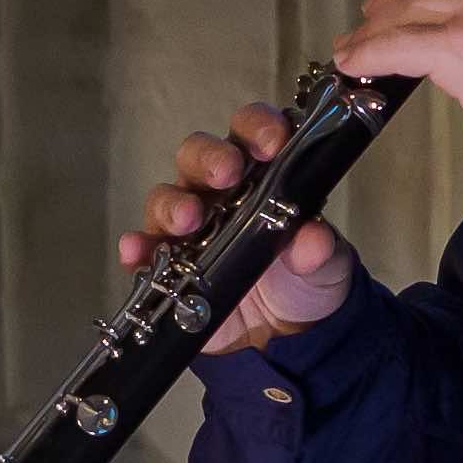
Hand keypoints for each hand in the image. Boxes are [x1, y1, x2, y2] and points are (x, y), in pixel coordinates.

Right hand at [128, 104, 359, 356]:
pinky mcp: (167, 264)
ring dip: (173, 204)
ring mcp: (190, 226)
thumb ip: (321, 249)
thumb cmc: (306, 279)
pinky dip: (137, 247)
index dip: (258, 126)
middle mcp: (219, 190)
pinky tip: (135, 251)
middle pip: (198, 154)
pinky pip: (144, 250)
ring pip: (166, 197)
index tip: (272, 142)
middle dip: (210, 158)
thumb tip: (313, 241)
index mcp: (261, 172)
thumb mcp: (327, 265)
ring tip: (187, 220)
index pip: (252, 131)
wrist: (288, 336)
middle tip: (227, 173)